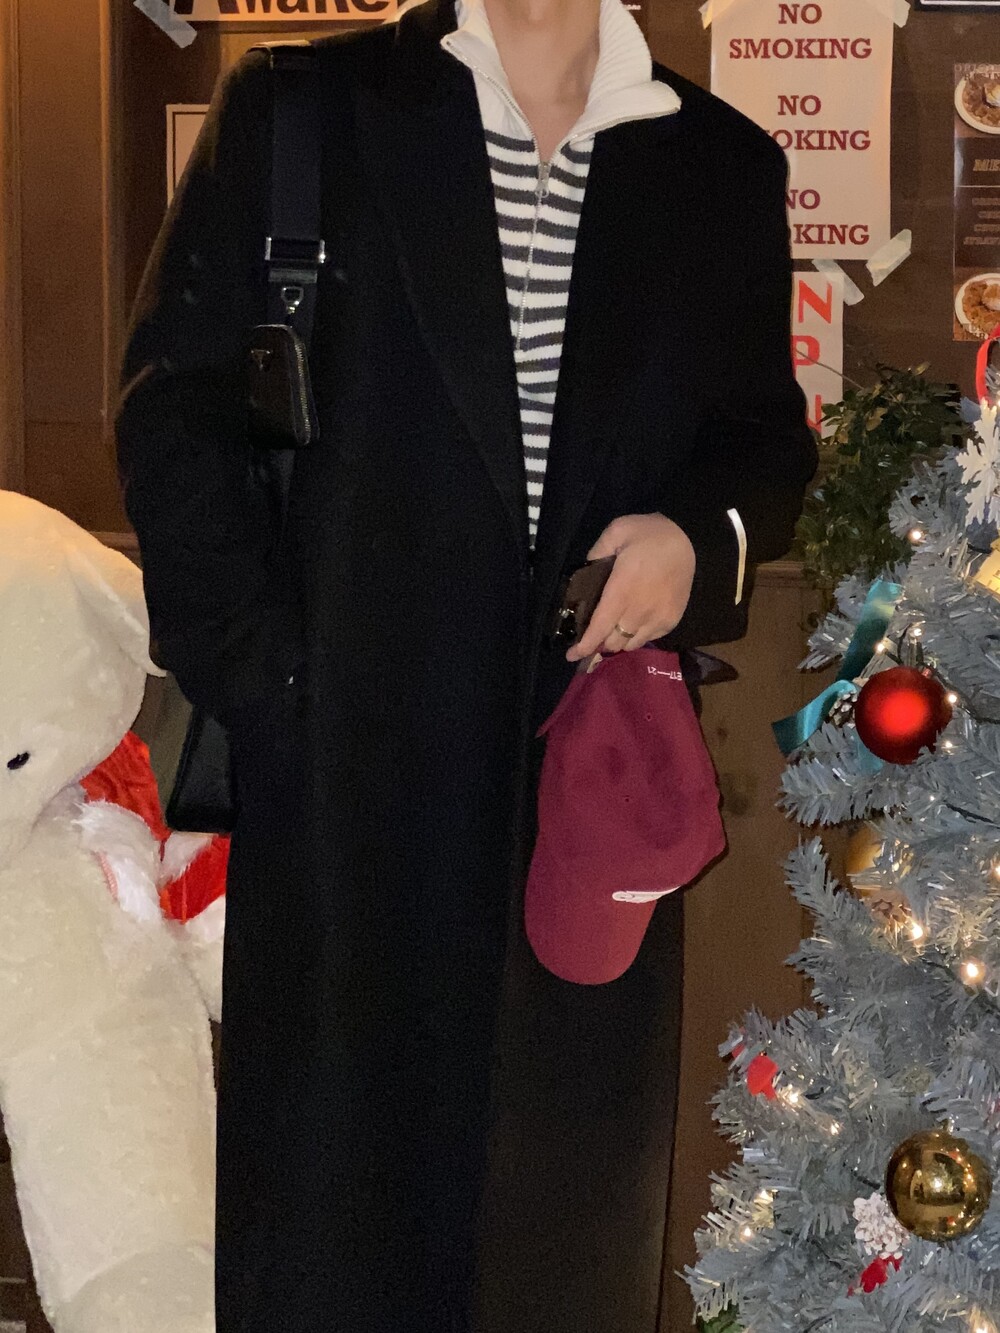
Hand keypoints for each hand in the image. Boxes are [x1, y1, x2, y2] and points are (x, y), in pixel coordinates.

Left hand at [566, 513, 695, 662]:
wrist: (689, 537)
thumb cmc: (649, 534)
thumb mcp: (616, 532)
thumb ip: (596, 553)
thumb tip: (586, 572)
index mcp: (621, 592)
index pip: (599, 629)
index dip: (584, 646)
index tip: (570, 655)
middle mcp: (639, 612)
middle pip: (612, 643)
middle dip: (598, 642)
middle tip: (593, 632)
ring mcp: (658, 619)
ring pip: (630, 645)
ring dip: (618, 641)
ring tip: (613, 629)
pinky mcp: (671, 620)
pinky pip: (648, 639)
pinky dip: (636, 636)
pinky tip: (633, 622)